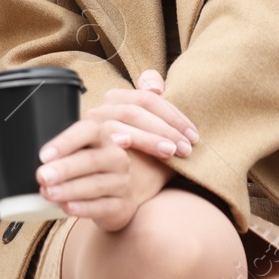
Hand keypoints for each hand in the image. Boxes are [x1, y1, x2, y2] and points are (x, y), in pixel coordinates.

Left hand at [37, 118, 174, 231]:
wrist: (113, 199)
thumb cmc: (86, 172)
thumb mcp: (73, 156)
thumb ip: (49, 155)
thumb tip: (8, 163)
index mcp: (102, 137)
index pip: (88, 131)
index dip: (65, 142)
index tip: (43, 155)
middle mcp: (116, 156)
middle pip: (91, 160)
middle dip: (64, 168)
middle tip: (41, 176)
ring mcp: (122, 182)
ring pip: (95, 184)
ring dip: (69, 189)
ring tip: (48, 193)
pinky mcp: (122, 205)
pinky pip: (102, 206)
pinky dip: (83, 207)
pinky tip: (67, 207)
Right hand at [84, 69, 199, 160]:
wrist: (106, 192)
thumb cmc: (133, 165)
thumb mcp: (152, 142)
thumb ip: (160, 116)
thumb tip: (157, 85)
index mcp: (118, 99)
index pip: (149, 98)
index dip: (174, 115)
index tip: (194, 135)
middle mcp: (103, 108)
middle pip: (138, 108)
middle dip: (167, 128)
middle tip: (188, 147)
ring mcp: (92, 123)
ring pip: (125, 119)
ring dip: (151, 137)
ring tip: (172, 152)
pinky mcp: (85, 139)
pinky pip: (108, 135)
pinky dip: (128, 140)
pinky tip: (140, 152)